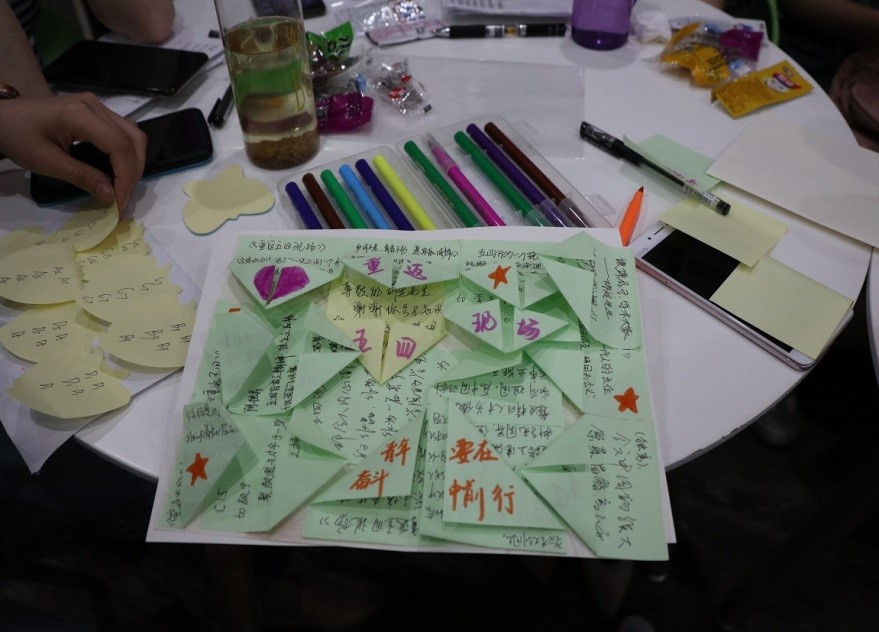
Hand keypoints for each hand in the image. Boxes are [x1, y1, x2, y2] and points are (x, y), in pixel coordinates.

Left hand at [0, 93, 146, 211]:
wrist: (3, 117)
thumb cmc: (19, 137)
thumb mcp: (46, 162)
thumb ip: (81, 177)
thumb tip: (111, 195)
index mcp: (80, 114)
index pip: (120, 146)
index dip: (126, 177)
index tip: (119, 202)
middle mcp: (95, 106)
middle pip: (133, 140)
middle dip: (133, 173)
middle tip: (122, 199)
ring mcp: (97, 106)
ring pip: (134, 135)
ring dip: (134, 164)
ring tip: (123, 187)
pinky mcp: (97, 111)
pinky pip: (124, 132)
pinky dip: (127, 154)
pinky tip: (118, 171)